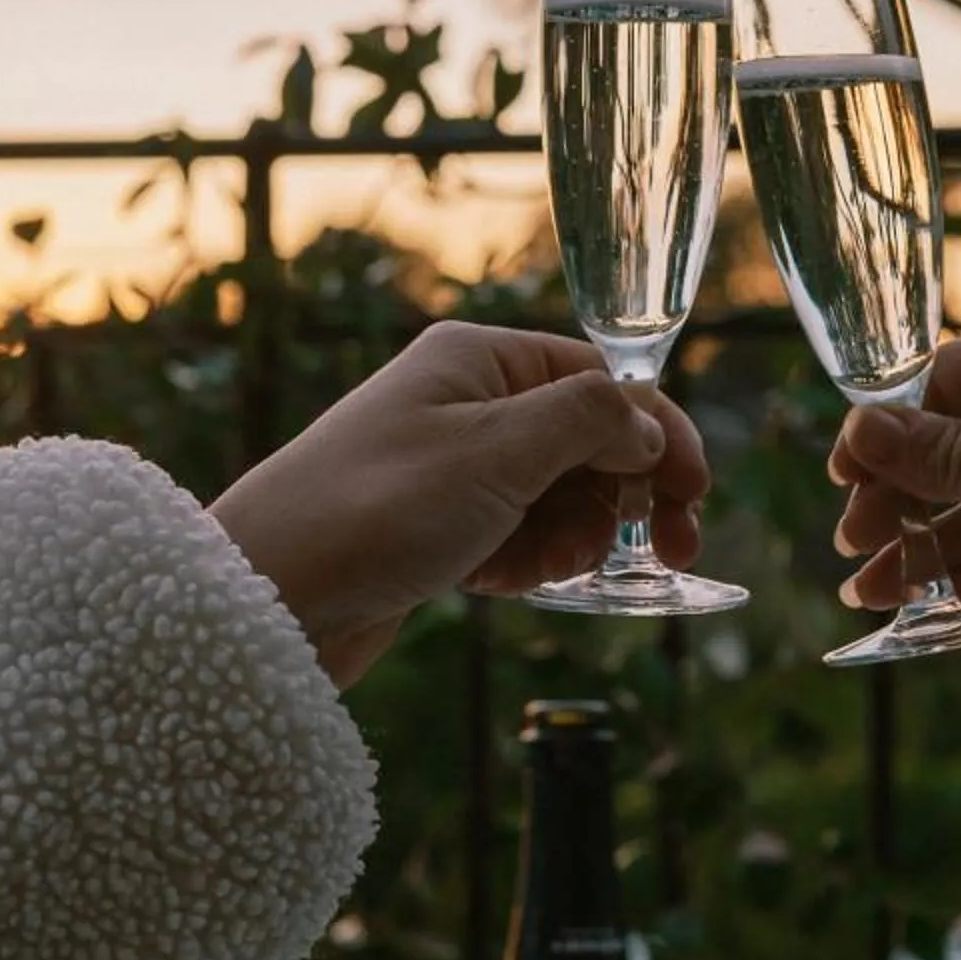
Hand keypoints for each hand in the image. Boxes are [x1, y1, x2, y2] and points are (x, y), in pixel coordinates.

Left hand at [212, 323, 708, 686]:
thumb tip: (648, 422)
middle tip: (670, 549)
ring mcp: (450, 469)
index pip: (602, 380)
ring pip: (558, 495)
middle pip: (588, 439)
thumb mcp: (495, 452)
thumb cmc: (372, 510)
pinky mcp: (436, 530)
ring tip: (558, 568)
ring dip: (578, 534)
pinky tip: (513, 583)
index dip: (658, 434)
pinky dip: (531, 560)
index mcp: (478, 360)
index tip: (695, 496)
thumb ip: (587, 422)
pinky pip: (516, 536)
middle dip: (628, 493)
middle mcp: (466, 404)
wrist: (265, 599)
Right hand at [830, 314, 960, 658]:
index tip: (841, 474)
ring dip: (925, 548)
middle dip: (901, 499)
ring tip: (868, 592)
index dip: (888, 428)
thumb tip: (857, 429)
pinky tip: (924, 603)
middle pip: (955, 449)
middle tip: (851, 542)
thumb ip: (944, 454)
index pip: (944, 380)